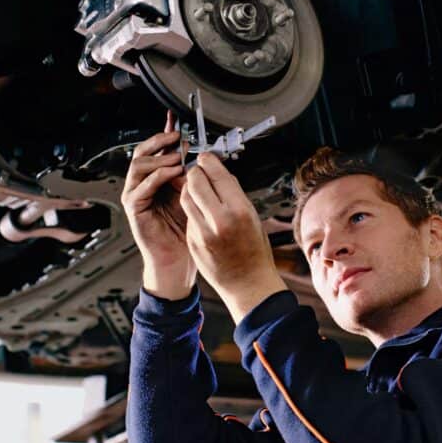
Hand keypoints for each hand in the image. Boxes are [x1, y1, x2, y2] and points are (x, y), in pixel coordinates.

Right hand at [121, 111, 195, 299]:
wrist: (180, 258)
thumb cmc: (187, 228)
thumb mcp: (192, 193)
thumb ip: (191, 173)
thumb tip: (199, 151)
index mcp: (157, 176)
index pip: (157, 148)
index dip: (164, 132)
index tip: (176, 118)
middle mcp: (143, 182)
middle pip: (143, 151)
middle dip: (161, 141)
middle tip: (178, 139)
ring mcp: (136, 194)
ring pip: (139, 165)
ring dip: (160, 158)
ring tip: (178, 158)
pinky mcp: (134, 208)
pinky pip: (140, 187)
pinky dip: (156, 177)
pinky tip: (171, 173)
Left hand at [179, 153, 286, 322]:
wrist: (248, 285)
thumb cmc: (255, 253)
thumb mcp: (253, 217)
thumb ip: (234, 195)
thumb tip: (220, 174)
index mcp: (239, 210)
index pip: (216, 174)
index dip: (208, 161)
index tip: (206, 158)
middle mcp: (219, 220)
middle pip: (195, 181)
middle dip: (195, 172)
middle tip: (199, 171)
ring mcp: (203, 232)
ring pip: (186, 196)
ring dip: (189, 189)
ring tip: (199, 190)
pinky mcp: (193, 241)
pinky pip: (188, 215)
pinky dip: (192, 209)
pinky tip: (201, 212)